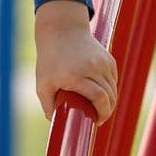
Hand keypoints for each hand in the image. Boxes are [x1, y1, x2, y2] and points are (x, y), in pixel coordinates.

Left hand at [34, 0, 117, 125]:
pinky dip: (110, 90)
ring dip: (109, 102)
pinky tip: (102, 95)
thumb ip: (48, 105)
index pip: (99, 97)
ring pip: (113, 89)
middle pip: (109, 96)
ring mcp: (102, 63)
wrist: (62, 31)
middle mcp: (92, 68)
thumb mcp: (43, 83)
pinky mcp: (108, 60)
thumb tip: (55, 123)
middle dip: (107, 111)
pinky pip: (113, 80)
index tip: (97, 122)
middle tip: (99, 118)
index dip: (102, 113)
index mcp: (75, 75)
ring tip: (100, 109)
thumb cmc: (50, 60)